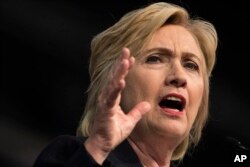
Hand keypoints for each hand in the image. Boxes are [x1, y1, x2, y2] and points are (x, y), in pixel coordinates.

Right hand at [84, 48, 150, 163]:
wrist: (103, 144)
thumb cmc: (113, 132)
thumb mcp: (130, 121)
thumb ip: (138, 112)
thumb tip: (148, 105)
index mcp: (113, 98)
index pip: (119, 79)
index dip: (124, 69)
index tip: (131, 58)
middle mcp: (107, 97)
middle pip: (114, 77)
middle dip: (120, 63)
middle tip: (126, 50)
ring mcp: (105, 103)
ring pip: (112, 84)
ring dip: (118, 72)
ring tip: (125, 61)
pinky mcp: (105, 110)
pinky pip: (111, 98)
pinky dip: (116, 89)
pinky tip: (121, 81)